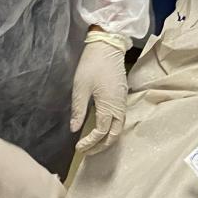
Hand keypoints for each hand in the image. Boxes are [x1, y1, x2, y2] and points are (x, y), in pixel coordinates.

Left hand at [69, 33, 128, 154]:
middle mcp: (119, 106)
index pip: (101, 132)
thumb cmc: (92, 64)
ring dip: (108, 138)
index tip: (78, 147)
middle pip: (115, 133)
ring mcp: (123, 100)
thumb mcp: (80, 88)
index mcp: (109, 105)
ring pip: (120, 126)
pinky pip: (120, 118)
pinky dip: (112, 128)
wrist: (108, 45)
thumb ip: (78, 110)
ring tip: (95, 143)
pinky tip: (103, 127)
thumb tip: (74, 129)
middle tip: (88, 152)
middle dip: (102, 146)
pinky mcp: (122, 95)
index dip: (90, 142)